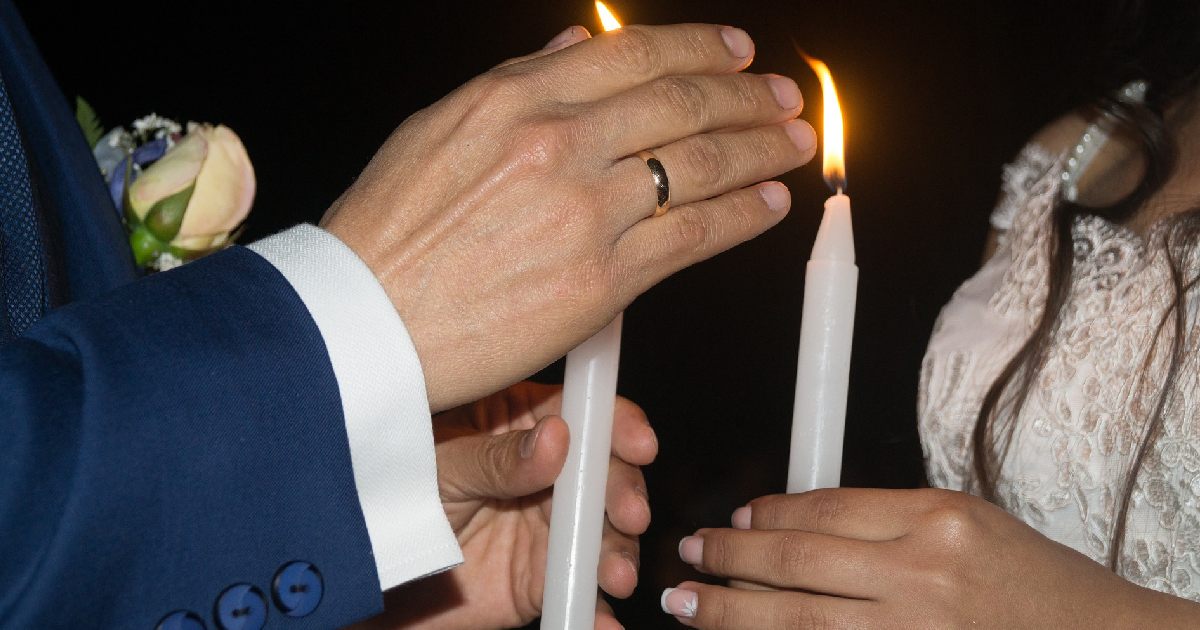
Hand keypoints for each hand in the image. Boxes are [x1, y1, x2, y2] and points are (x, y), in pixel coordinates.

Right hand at [321, 22, 815, 411]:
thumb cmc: (388, 234)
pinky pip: (693, 237)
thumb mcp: (434, 130)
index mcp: (514, 99)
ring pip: (702, 166)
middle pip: (682, 103)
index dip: (699, 48)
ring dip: (762, 149)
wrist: (364, 324)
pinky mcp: (601, 282)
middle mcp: (557, 144)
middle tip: (781, 97)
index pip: (633, 54)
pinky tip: (770, 203)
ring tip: (793, 143)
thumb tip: (577, 47)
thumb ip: (515, 83)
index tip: (735, 51)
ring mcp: (585, 213)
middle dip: (746, 95)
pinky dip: (742, 216)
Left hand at [355, 381, 656, 629]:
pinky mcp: (544, 578)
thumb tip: (557, 439)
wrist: (366, 582)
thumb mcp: (440, 470)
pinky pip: (580, 591)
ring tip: (612, 574)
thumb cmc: (390, 501)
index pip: (583, 411)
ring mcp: (549, 526)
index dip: (618, 422)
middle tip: (628, 515)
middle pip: (606, 473)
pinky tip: (602, 621)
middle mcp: (546, 472)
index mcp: (519, 423)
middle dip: (624, 494)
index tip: (637, 443)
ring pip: (605, 533)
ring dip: (619, 553)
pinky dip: (597, 611)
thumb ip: (497, 459)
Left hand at [660, 488, 1199, 628]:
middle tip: (687, 555)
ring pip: (793, 618)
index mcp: (936, 519)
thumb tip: (795, 519)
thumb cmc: (1036, 586)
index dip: (764, 513)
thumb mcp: (967, 522)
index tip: (735, 517)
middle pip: (794, 562)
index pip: (822, 509)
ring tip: (686, 604)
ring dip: (728, 612)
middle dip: (727, 558)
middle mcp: (923, 575)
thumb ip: (886, 518)